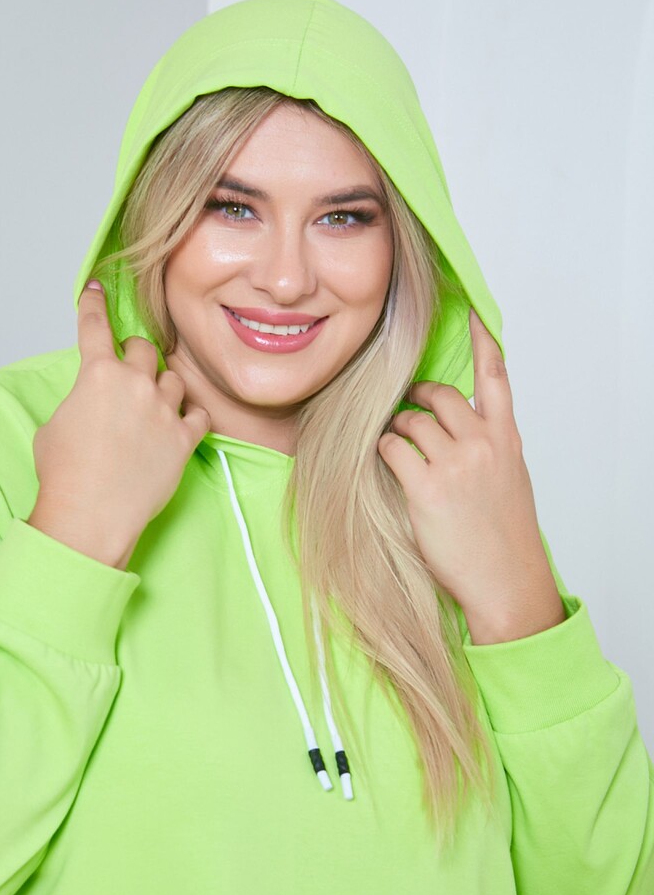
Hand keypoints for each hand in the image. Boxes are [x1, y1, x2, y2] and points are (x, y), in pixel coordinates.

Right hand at [27, 281, 210, 568]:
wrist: (90, 514)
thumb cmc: (65, 475)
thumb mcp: (55, 424)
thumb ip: (79, 401)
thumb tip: (91, 403)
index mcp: (97, 374)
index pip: (95, 326)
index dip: (93, 305)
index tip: (96, 290)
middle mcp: (134, 385)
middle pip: (145, 349)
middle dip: (136, 356)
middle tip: (129, 371)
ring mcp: (163, 411)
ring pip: (175, 381)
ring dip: (163, 388)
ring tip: (152, 407)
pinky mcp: (183, 440)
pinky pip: (199, 415)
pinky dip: (190, 417)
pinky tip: (180, 425)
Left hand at [377, 308, 554, 622]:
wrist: (506, 581)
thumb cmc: (505, 535)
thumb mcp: (509, 478)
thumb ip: (489, 445)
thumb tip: (461, 425)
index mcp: (505, 438)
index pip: (495, 376)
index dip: (482, 340)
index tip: (473, 313)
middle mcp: (483, 443)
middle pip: (439, 395)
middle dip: (417, 399)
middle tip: (408, 412)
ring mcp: (456, 463)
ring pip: (411, 421)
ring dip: (398, 431)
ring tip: (402, 451)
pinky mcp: (427, 487)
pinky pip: (393, 448)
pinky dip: (386, 451)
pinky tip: (391, 466)